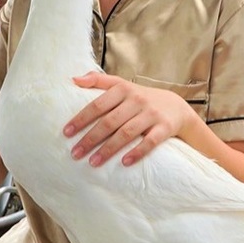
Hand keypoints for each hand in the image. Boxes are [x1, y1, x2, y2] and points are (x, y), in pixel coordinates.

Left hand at [63, 72, 197, 166]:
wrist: (176, 106)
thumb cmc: (141, 98)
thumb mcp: (122, 84)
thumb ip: (98, 80)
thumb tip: (73, 79)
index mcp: (123, 89)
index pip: (98, 104)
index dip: (81, 119)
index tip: (66, 133)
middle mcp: (137, 100)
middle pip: (110, 121)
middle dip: (91, 138)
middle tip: (75, 153)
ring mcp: (151, 114)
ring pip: (127, 133)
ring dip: (108, 149)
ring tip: (93, 162)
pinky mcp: (165, 127)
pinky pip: (150, 142)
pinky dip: (137, 152)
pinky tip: (124, 162)